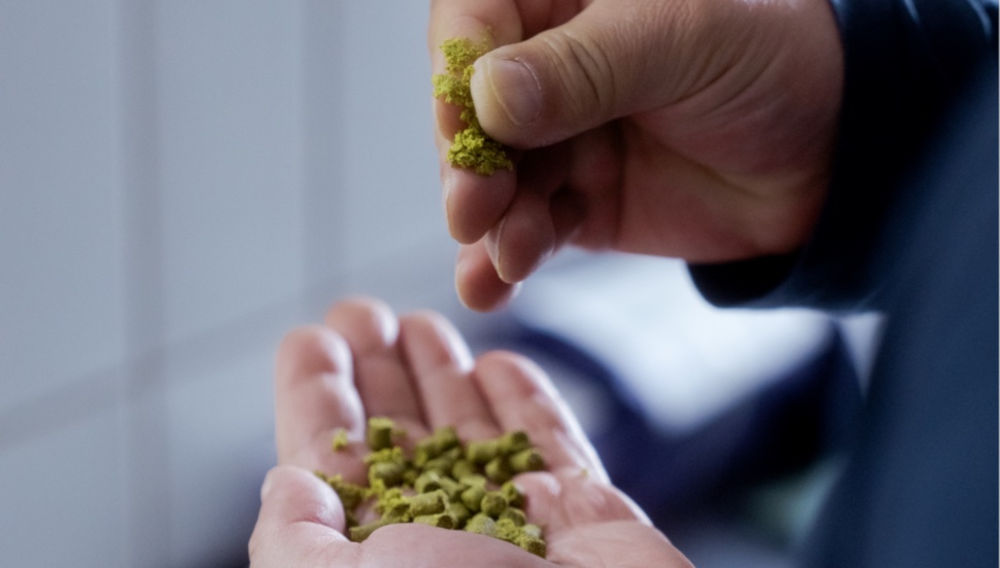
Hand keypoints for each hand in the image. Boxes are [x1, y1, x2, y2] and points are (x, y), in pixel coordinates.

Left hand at [249, 297, 691, 566]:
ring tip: (420, 320)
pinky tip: (499, 363)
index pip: (331, 459)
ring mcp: (510, 522)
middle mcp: (437, 536)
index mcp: (372, 554)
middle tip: (362, 312)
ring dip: (441, 372)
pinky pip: (544, 440)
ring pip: (466, 430)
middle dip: (376, 369)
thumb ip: (295, 539)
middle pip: (397, 434)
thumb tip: (286, 486)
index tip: (310, 339)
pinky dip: (522, 398)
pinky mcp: (576, 509)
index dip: (315, 395)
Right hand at [430, 0, 842, 309]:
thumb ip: (585, 67)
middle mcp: (551, 66)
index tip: (463, 127)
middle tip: (473, 205)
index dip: (458, 74)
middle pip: (471, 110)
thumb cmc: (774, 58)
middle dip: (468, 162)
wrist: (841, 153)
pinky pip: (527, 229)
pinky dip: (504, 259)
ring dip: (489, 220)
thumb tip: (486, 97)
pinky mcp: (578, 203)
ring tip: (502, 252)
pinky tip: (490, 283)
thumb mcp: (685, 39)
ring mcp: (561, 139)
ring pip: (495, 179)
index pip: (477, 19)